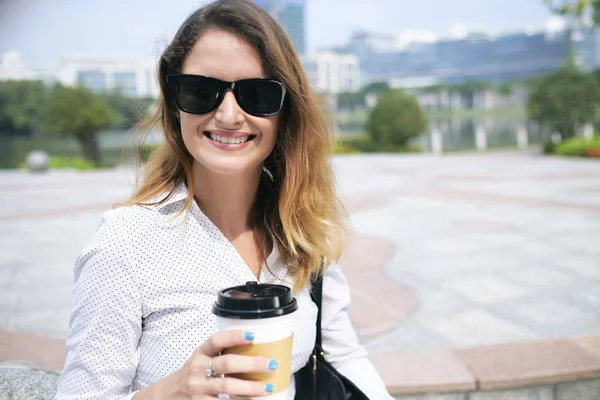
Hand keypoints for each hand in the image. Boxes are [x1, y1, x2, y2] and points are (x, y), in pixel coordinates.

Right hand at [135, 330, 277, 399]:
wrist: (167, 396)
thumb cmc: (193, 374)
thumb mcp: (201, 359)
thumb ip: (220, 354)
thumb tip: (256, 348)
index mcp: (200, 353)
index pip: (216, 340)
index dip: (234, 336)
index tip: (253, 336)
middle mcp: (197, 369)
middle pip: (227, 364)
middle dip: (251, 364)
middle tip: (270, 364)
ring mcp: (198, 388)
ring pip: (227, 386)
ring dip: (251, 387)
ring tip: (268, 387)